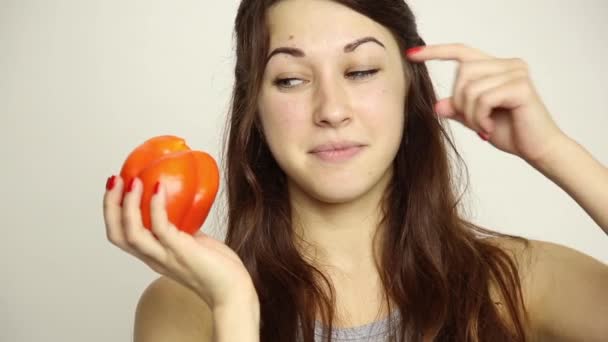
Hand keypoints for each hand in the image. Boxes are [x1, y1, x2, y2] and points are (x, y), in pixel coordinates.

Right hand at [103, 176, 257, 309]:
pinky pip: (161, 227)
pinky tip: (159, 187)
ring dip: (128, 204)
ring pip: (131, 233)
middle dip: (110, 205)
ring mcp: (166, 256)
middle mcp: (154, 258)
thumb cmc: (218, 268)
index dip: (112, 211)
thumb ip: (183, 230)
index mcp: (154, 255)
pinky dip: (156, 206)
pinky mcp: (181, 251)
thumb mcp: (194, 244)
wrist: (233, 290)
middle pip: (117, 234)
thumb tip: (183, 208)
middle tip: (114, 180)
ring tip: (133, 181)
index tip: (116, 187)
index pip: (121, 235)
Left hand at [407, 43, 566, 163]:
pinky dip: (480, 117)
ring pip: (470, 88)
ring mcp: (516, 72)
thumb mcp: (476, 120)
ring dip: (470, 115)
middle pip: (462, 73)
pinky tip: (489, 128)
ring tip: (483, 128)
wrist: (538, 150)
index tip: (411, 53)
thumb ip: (459, 109)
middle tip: (475, 123)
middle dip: (461, 102)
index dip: (435, 51)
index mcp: (496, 67)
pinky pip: (483, 99)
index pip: (461, 51)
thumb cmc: (511, 132)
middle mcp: (508, 64)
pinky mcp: (520, 86)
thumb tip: (438, 104)